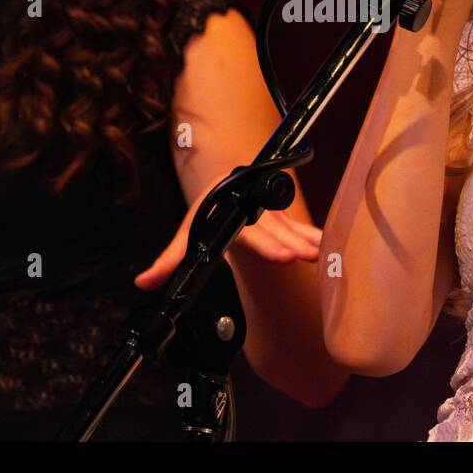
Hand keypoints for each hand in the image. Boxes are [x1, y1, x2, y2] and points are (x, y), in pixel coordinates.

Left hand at [134, 203, 322, 290]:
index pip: (247, 228)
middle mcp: (251, 205)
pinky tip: (328, 247)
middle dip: (288, 242)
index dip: (265, 242)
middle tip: (301, 256)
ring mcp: (269, 211)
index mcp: (228, 208)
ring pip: (289, 226)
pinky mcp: (283, 219)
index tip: (281, 256)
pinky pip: (300, 227)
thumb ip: (168, 261)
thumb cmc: (207, 215)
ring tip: (320, 253)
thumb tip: (144, 282)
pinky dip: (314, 236)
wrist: (224, 190)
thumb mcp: (187, 236)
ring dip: (306, 240)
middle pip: (272, 226)